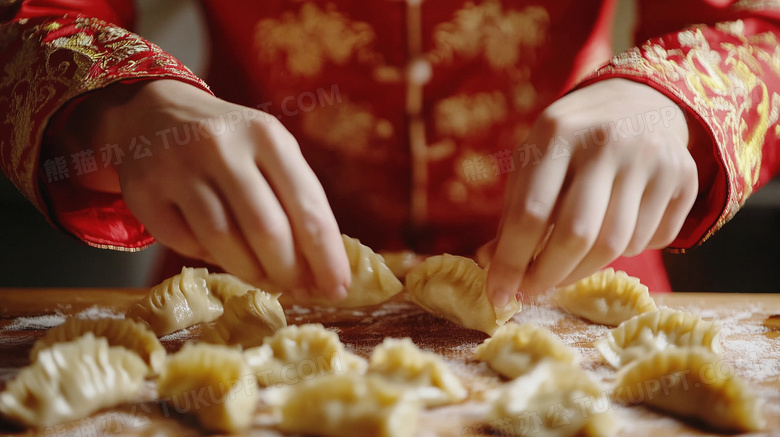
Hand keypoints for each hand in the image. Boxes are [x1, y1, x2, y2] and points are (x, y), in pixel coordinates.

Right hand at [63, 80, 349, 300]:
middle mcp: (222, 146)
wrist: (155, 111)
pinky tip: (221, 254)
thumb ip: (296, 201)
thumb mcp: (270, 152)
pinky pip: (183, 243)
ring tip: (266, 279)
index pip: (306, 206)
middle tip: (301, 290)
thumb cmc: (230, 143)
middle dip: (290, 272)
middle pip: (266, 230)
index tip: (337, 289)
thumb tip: (322, 270)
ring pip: (223, 242)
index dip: (325, 255)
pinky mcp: (144, 192)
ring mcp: (178, 167)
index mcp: (266, 135)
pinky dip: (208, 257)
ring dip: (252, 273)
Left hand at [480, 79, 697, 305]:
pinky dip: (628, 250)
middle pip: (578, 235)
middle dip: (550, 276)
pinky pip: (653, 240)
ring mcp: (651, 157)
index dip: (512, 262)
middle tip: (533, 292)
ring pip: (617, 245)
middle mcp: (607, 141)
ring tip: (568, 263)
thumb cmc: (573, 142)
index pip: (530, 213)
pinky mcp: (684, 176)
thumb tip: (491, 266)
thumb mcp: (535, 160)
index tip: (499, 296)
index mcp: (557, 133)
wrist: (642, 101)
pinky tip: (615, 230)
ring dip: (585, 269)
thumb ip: (514, 212)